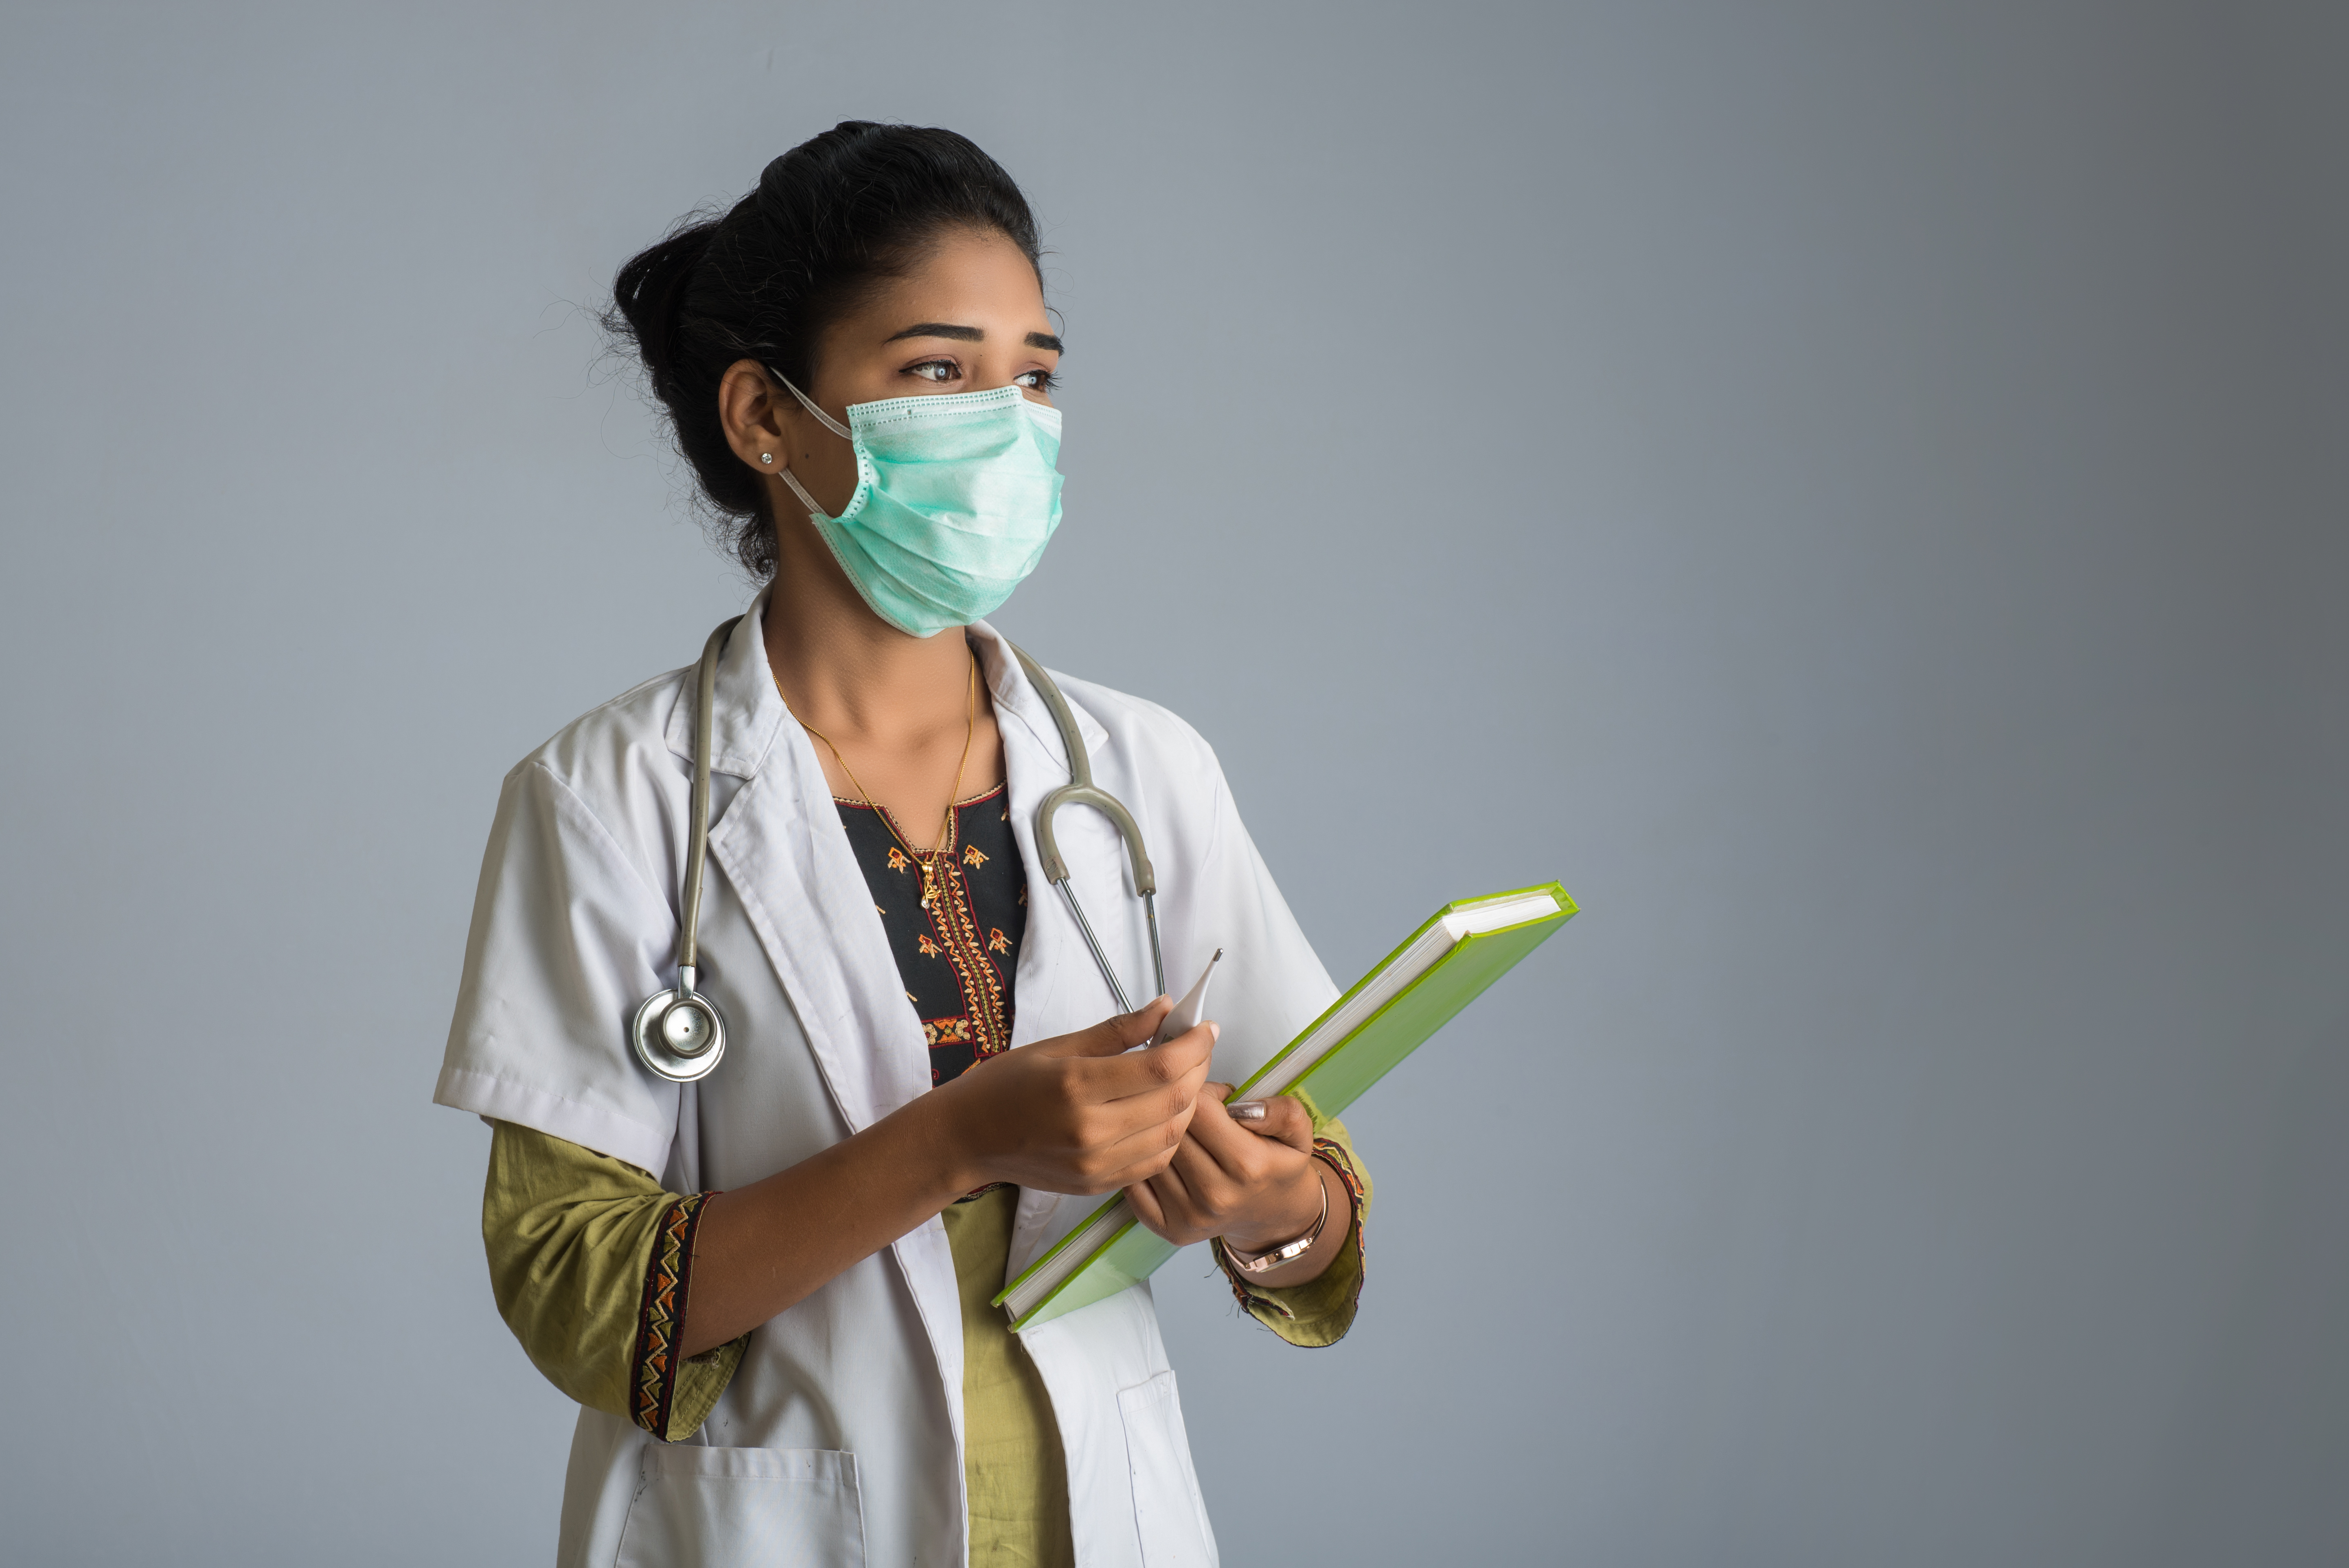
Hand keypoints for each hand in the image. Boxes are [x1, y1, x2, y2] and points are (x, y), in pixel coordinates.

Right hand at [933, 997, 1215, 1195]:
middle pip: (1174, 1101)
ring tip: (1186, 1077)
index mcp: (1076, 1085)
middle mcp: (1090, 1130)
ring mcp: (1096, 1164)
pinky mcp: (1099, 1185)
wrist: (970, 1138)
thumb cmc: (1006, 1084)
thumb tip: (1165, 1008)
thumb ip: (1117, 1031)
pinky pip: (1154, 1161)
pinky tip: (1165, 1111)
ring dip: (1191, 1103)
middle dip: (1198, 1069)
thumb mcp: (1058, 1046)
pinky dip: (1171, 1134)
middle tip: (1199, 1047)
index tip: (1205, 1027)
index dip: (1194, 1044)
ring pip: (1172, 1134)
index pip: (1160, 1066)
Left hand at [1127, 1083, 1324, 1252]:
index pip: (1199, 1108)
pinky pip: (1136, 1184)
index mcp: (1248, 1164)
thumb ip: (1282, 1111)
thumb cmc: (1277, 1167)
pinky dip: (1143, 1167)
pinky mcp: (1169, 1229)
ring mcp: (1189, 1216)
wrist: (1273, 1215)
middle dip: (1177, 1112)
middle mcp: (1215, 1194)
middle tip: (1193, 1115)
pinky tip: (1163, 1160)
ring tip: (1182, 1137)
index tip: (1210, 1097)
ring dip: (1157, 1138)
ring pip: (1150, 1155)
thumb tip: (1244, 1108)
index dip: (1199, 1092)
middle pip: (1170, 1130)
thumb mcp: (1297, 1133)